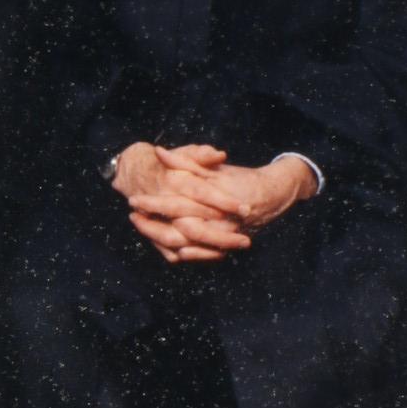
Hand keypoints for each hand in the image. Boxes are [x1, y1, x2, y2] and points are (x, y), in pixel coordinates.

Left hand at [114, 141, 315, 265]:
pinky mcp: (223, 246)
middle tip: (133, 217)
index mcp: (210, 199)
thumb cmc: (241, 178)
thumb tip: (159, 151)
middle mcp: (214, 222)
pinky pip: (197, 255)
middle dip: (150, 226)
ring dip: (160, 239)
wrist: (273, 195)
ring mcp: (219, 237)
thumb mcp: (213, 167)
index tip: (133, 200)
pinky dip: (179, 252)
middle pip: (174, 232)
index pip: (174, 204)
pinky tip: (165, 246)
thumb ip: (186, 160)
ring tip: (143, 229)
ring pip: (183, 247)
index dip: (152, 204)